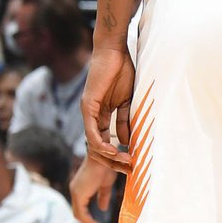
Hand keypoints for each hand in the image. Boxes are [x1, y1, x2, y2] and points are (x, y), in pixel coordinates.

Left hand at [70, 155, 117, 222]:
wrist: (105, 154)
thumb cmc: (107, 165)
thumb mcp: (106, 183)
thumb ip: (103, 196)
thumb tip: (103, 208)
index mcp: (81, 188)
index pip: (81, 207)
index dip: (89, 218)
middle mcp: (75, 190)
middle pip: (78, 212)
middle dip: (88, 222)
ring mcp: (76, 191)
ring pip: (78, 213)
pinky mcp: (79, 193)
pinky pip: (81, 212)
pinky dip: (88, 220)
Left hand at [81, 46, 134, 172]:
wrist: (113, 52)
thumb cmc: (122, 71)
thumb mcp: (128, 100)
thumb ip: (126, 120)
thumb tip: (128, 140)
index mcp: (102, 116)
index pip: (107, 142)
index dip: (119, 154)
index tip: (133, 163)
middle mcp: (92, 117)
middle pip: (99, 148)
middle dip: (114, 162)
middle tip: (130, 170)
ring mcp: (88, 113)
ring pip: (94, 145)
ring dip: (109, 157)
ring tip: (125, 163)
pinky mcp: (88, 108)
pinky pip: (92, 133)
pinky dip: (101, 145)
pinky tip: (113, 151)